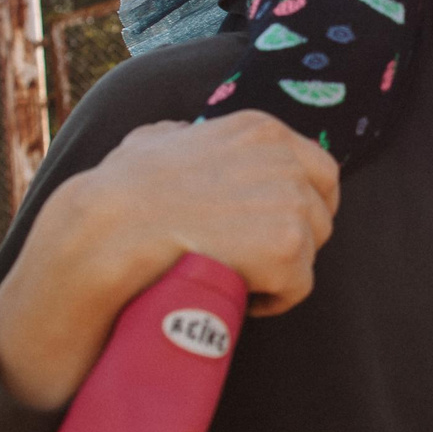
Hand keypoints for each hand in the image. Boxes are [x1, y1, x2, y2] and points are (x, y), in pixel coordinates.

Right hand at [0, 112, 339, 409]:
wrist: (111, 228)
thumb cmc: (123, 189)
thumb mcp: (156, 140)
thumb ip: (186, 135)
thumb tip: (185, 135)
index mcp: (261, 131)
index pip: (320, 170)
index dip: (303, 205)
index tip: (277, 231)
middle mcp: (285, 160)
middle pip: (321, 214)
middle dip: (293, 241)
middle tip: (253, 261)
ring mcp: (289, 202)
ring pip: (310, 252)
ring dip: (279, 272)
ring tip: (238, 279)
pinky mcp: (287, 248)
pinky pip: (299, 286)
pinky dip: (273, 300)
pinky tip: (240, 297)